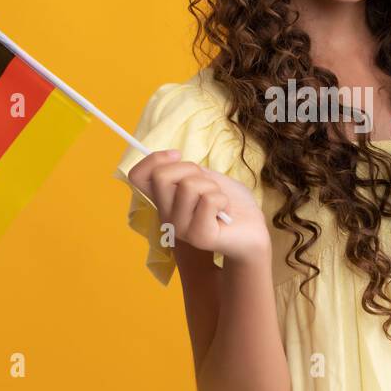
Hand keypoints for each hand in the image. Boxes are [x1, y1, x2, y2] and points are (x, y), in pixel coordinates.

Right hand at [127, 150, 270, 261]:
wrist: (252, 230)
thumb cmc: (230, 202)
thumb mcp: (205, 178)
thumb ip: (185, 171)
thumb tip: (171, 156)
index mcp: (165, 200)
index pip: (137, 176)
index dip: (153, 159)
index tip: (177, 154)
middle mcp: (166, 216)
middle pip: (161, 176)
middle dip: (191, 170)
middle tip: (207, 185)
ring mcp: (180, 228)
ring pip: (188, 185)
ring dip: (212, 187)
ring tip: (219, 202)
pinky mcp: (200, 236)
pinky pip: (208, 200)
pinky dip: (223, 199)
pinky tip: (225, 213)